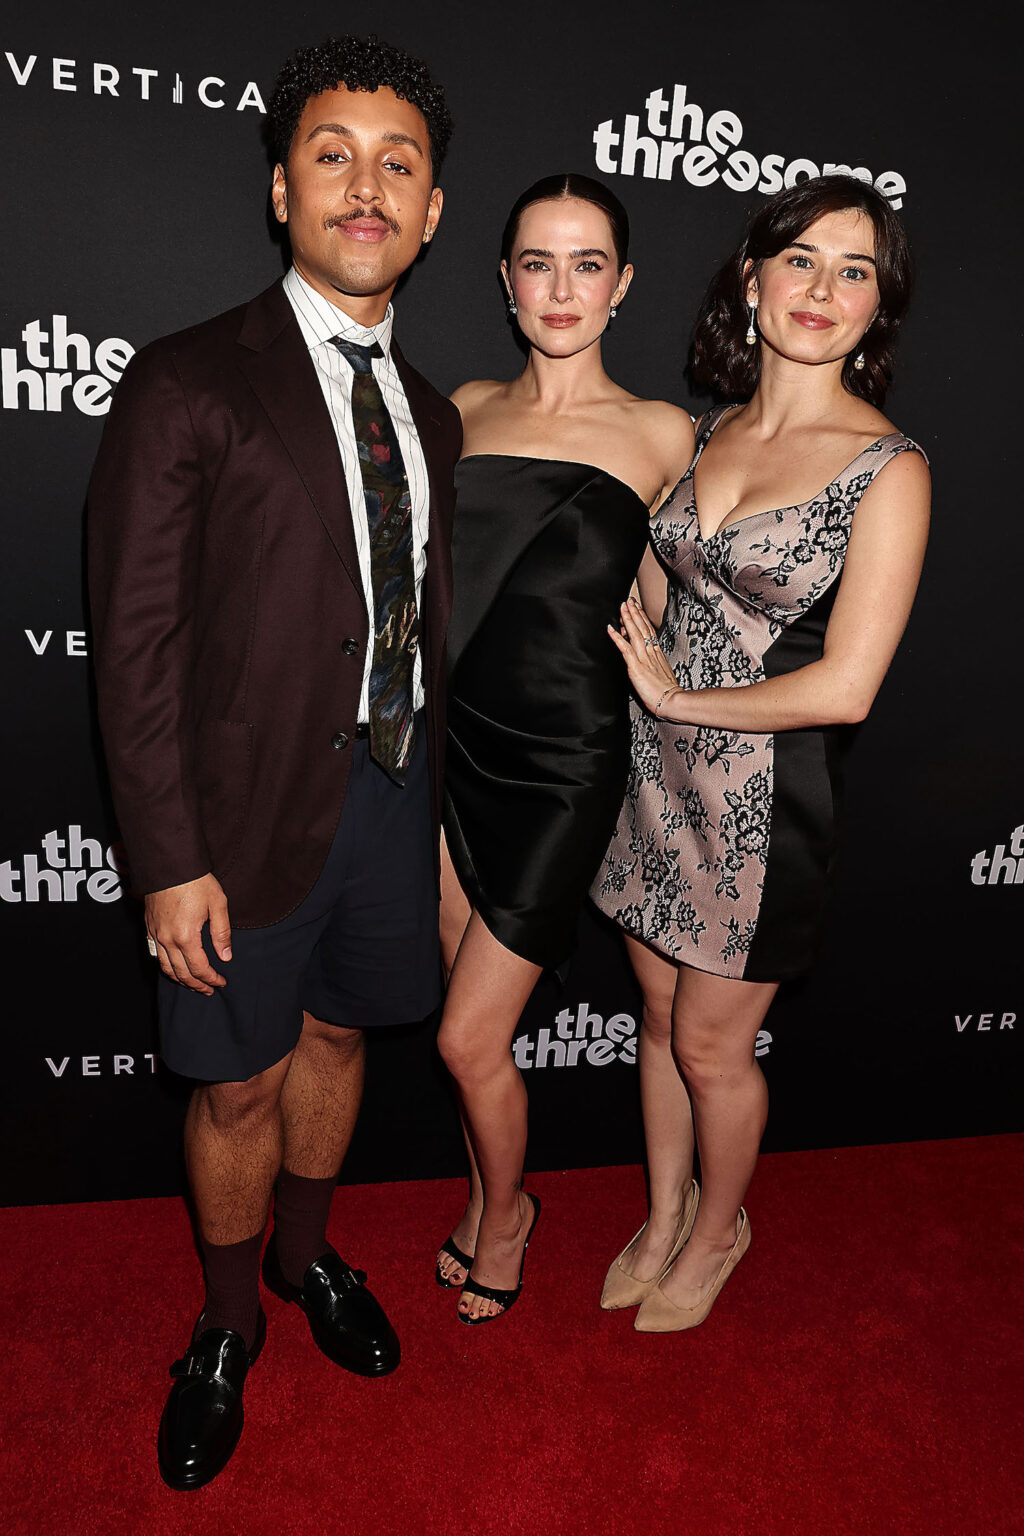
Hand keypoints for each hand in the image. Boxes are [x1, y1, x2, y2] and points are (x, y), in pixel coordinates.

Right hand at [145, 873, 231, 994]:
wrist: (170, 864)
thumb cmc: (195, 881)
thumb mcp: (218, 904)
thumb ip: (222, 933)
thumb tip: (225, 956)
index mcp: (186, 936)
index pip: (199, 968)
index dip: (211, 979)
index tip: (221, 982)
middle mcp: (167, 939)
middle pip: (181, 973)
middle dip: (196, 985)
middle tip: (208, 990)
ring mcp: (155, 934)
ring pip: (165, 967)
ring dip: (180, 979)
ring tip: (193, 984)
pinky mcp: (149, 927)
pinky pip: (155, 955)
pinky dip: (166, 966)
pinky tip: (175, 966)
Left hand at [607, 598, 683, 717]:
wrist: (671, 701)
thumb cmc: (668, 692)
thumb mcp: (663, 673)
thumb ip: (655, 664)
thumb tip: (647, 659)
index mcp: (657, 654)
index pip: (649, 631)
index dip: (643, 618)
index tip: (638, 608)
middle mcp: (651, 653)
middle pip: (643, 628)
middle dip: (635, 612)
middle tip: (629, 600)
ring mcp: (644, 658)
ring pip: (635, 633)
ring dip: (627, 618)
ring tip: (622, 607)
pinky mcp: (636, 667)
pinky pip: (625, 648)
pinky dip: (617, 637)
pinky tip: (610, 628)